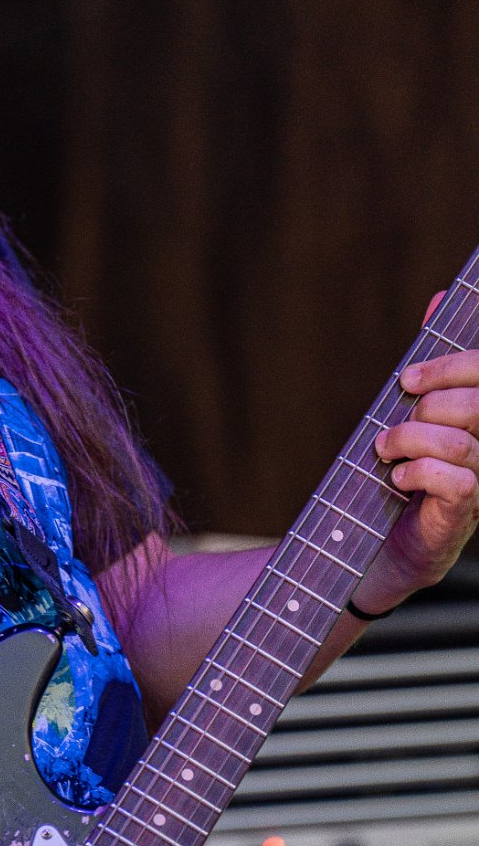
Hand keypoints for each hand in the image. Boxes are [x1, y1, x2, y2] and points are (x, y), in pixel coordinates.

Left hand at [358, 293, 478, 611]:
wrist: (379, 547)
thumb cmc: (401, 474)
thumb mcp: (414, 410)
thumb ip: (435, 360)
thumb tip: (440, 297)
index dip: (452, 367)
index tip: (408, 378)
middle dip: (427, 405)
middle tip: (392, 424)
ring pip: (466, 443)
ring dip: (412, 440)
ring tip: (385, 451)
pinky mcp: (464, 517)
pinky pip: (460, 482)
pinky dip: (420, 474)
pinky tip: (398, 480)